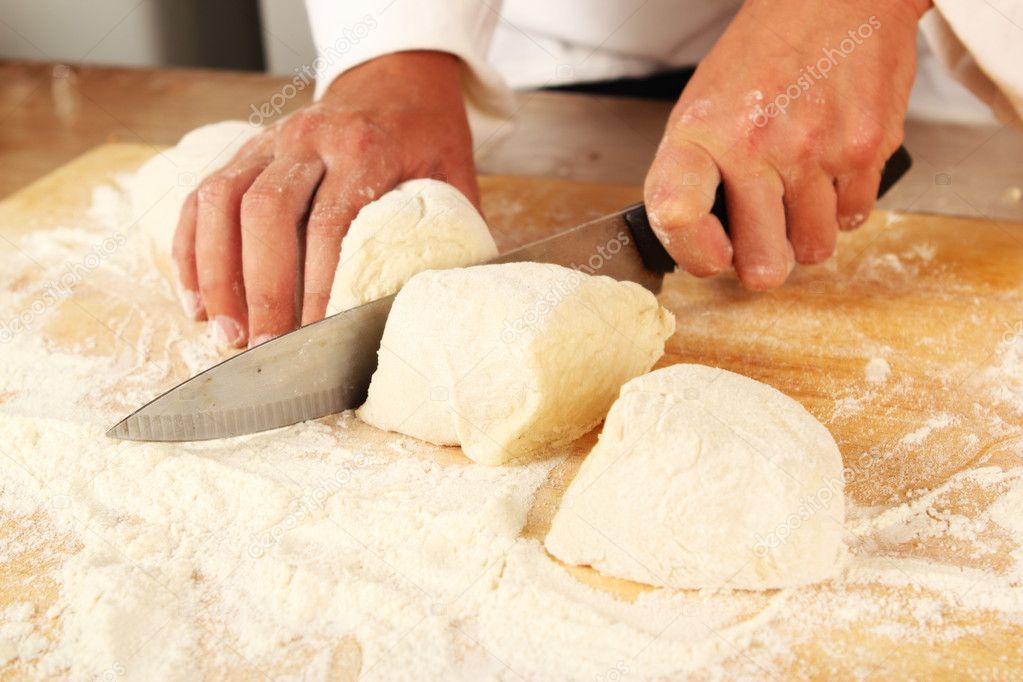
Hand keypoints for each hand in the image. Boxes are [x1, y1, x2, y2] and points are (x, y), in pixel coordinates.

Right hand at [173, 51, 477, 347]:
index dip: (317, 284)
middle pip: (265, 212)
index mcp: (364, 146)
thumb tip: (446, 302)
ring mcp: (269, 140)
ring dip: (216, 273)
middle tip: (262, 346)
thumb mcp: (452, 177)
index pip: (331, 222)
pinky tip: (196, 300)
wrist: (396, 80)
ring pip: (221, 201)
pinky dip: (191, 250)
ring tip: (224, 332)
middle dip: (260, 288)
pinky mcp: (243, 150)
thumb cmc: (426, 139)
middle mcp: (308, 138)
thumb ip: (450, 232)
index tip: (314, 334)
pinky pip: (201, 197)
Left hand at [644, 0, 929, 289]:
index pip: (677, 215)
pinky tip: (830, 166)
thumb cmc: (763, 57)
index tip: (712, 256)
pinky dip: (844, 205)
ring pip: (813, 249)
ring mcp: (813, 149)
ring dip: (807, 231)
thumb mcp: (703, 106)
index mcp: (700, 133)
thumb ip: (697, 176)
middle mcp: (754, 144)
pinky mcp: (865, 148)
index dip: (695, 254)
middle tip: (764, 237)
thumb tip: (709, 247)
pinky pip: (854, 217)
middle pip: (762, 262)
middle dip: (764, 261)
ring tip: (799, 186)